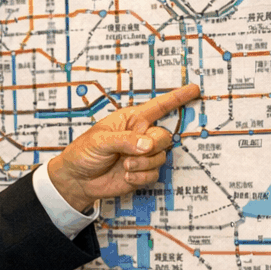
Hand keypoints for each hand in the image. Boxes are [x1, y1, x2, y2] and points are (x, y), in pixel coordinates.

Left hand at [47, 84, 199, 211]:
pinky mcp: (141, 172)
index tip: (194, 90)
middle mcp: (140, 136)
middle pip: (164, 136)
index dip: (177, 98)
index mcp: (131, 120)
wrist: (76, 180)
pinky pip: (154, 174)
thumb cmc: (83, 153)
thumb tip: (148, 144)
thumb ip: (125, 140)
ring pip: (161, 157)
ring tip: (124, 165)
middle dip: (153, 146)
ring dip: (143, 163)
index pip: (158, 106)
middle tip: (134, 153)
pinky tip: (126, 175)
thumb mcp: (100, 141)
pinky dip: (140, 176)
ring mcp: (142, 155)